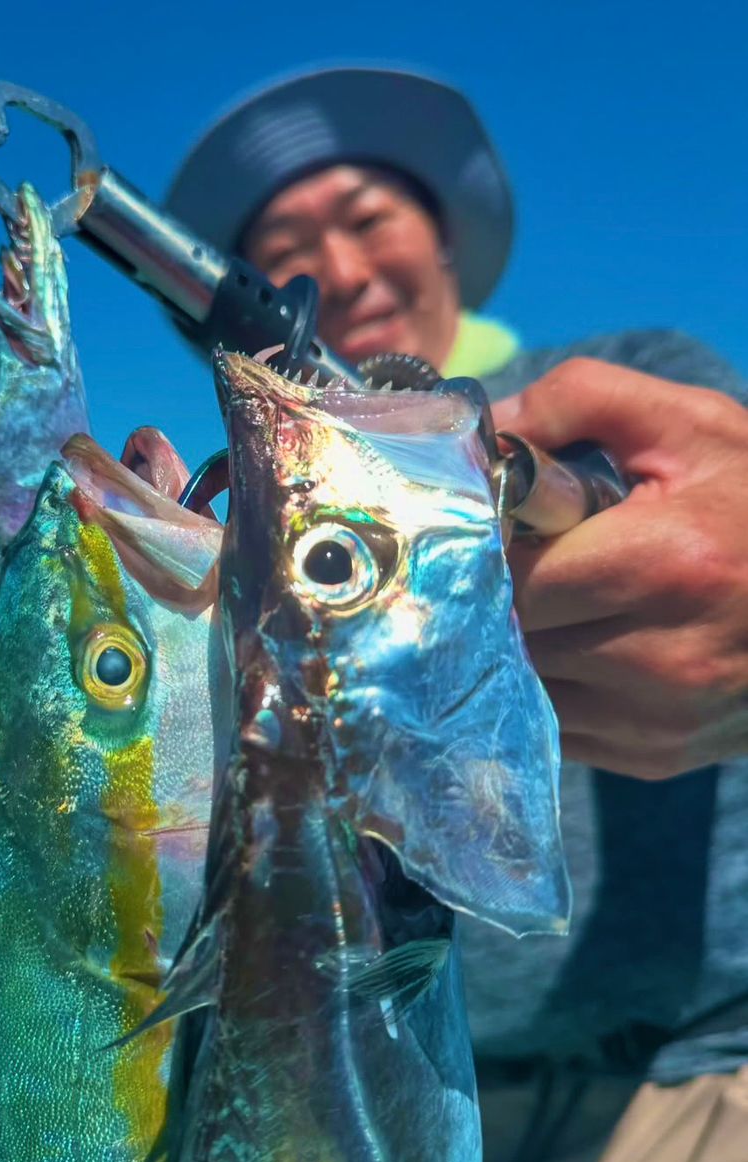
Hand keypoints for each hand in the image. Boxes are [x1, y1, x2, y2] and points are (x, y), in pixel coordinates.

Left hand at [495, 358, 747, 778]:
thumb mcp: (688, 425)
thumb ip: (579, 401)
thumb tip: (482, 428)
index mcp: (666, 565)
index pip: (515, 580)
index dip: (481, 554)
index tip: (477, 530)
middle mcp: (663, 658)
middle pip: (513, 641)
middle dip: (489, 601)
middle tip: (495, 565)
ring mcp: (659, 720)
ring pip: (523, 692)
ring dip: (512, 651)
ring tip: (536, 604)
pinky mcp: (654, 757)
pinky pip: (552, 728)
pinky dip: (542, 690)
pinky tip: (566, 647)